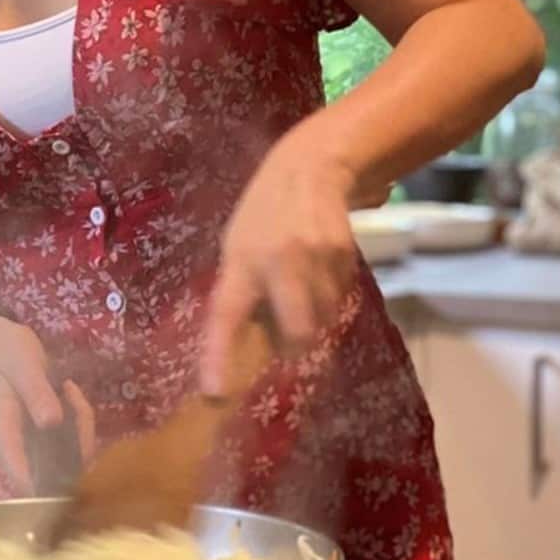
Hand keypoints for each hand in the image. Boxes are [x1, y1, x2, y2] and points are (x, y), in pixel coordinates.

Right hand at [0, 318, 95, 493]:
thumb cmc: (3, 353)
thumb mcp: (21, 365)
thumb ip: (36, 393)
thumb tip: (52, 423)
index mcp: (3, 435)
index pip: (23, 477)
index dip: (51, 484)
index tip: (77, 462)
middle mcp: (18, 446)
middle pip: (55, 470)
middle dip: (79, 442)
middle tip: (77, 402)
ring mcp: (33, 441)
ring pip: (69, 455)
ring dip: (81, 426)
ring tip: (70, 388)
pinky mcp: (45, 433)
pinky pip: (71, 437)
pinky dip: (79, 418)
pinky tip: (70, 390)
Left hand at [200, 136, 360, 397]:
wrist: (310, 166)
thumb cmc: (262, 214)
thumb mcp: (236, 244)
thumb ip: (240, 288)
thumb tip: (249, 344)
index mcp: (240, 261)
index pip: (225, 314)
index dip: (218, 355)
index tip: (215, 393)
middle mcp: (278, 261)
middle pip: (297, 333)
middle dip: (296, 346)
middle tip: (289, 341)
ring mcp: (316, 258)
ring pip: (323, 319)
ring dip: (314, 317)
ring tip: (302, 284)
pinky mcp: (344, 255)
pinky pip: (340, 297)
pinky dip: (330, 295)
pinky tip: (320, 267)